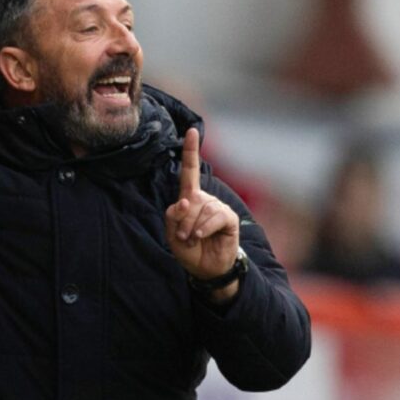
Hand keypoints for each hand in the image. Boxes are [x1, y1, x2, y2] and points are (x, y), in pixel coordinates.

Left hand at [166, 127, 240, 287]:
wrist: (206, 268)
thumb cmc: (189, 249)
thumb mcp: (172, 234)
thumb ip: (173, 216)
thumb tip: (185, 201)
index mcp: (190, 198)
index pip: (189, 171)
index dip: (190, 151)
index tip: (191, 131)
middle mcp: (204, 199)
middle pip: (188, 200)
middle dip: (181, 222)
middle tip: (184, 237)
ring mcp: (217, 207)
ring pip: (200, 210)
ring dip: (192, 228)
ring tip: (194, 239)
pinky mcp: (228, 217)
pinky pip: (214, 217)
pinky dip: (204, 229)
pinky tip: (201, 236)